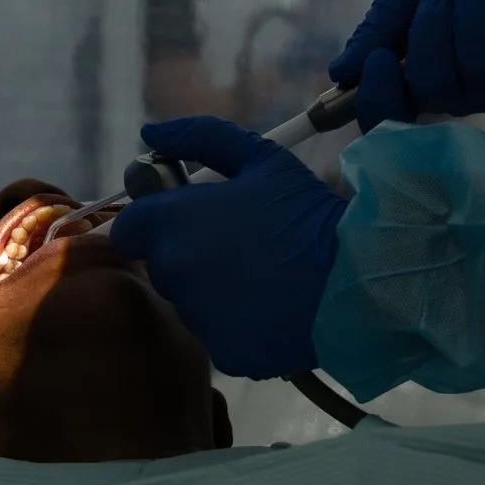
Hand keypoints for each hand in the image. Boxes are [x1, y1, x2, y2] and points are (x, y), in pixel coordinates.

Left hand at [108, 117, 345, 378]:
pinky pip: (220, 334)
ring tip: (264, 276)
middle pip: (162, 266)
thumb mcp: (259, 158)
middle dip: (189, 255)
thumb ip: (198, 138)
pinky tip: (273, 306)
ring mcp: (199, 317)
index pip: (127, 231)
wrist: (357, 277)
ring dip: (213, 290)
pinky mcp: (226, 353)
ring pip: (191, 303)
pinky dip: (239, 324)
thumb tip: (151, 131)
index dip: (152, 225)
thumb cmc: (305, 212)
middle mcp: (176, 272)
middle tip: (239, 245)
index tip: (185, 221)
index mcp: (174, 223)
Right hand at [332, 0, 484, 130]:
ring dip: (475, 9)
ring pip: (480, 71)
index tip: (380, 57)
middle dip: (434, 29)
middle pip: (432, 89)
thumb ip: (381, 25)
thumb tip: (342, 72)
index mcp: (418, 72)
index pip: (388, 116)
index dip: (379, 98)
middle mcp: (459, 92)